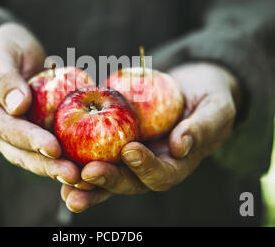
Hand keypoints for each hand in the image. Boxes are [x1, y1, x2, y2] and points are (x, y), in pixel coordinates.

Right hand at [0, 22, 82, 185]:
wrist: (7, 52)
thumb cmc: (2, 48)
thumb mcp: (0, 54)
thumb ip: (5, 78)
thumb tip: (18, 106)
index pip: (8, 130)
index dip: (30, 141)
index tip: (53, 149)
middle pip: (21, 153)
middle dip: (47, 165)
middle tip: (73, 174)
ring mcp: (15, 135)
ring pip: (34, 157)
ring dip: (56, 169)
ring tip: (81, 177)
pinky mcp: (32, 133)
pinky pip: (47, 148)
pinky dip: (64, 157)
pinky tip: (84, 166)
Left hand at [61, 62, 240, 211]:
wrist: (193, 90)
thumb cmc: (210, 98)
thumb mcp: (216, 108)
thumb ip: (202, 127)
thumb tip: (181, 145)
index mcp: (178, 164)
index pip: (161, 173)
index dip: (146, 166)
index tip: (130, 150)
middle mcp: (152, 168)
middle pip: (129, 182)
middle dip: (108, 180)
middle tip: (85, 174)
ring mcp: (133, 160)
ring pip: (109, 177)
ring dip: (87, 184)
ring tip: (65, 184)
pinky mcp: (117, 147)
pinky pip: (98, 156)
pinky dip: (79, 163)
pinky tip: (58, 164)